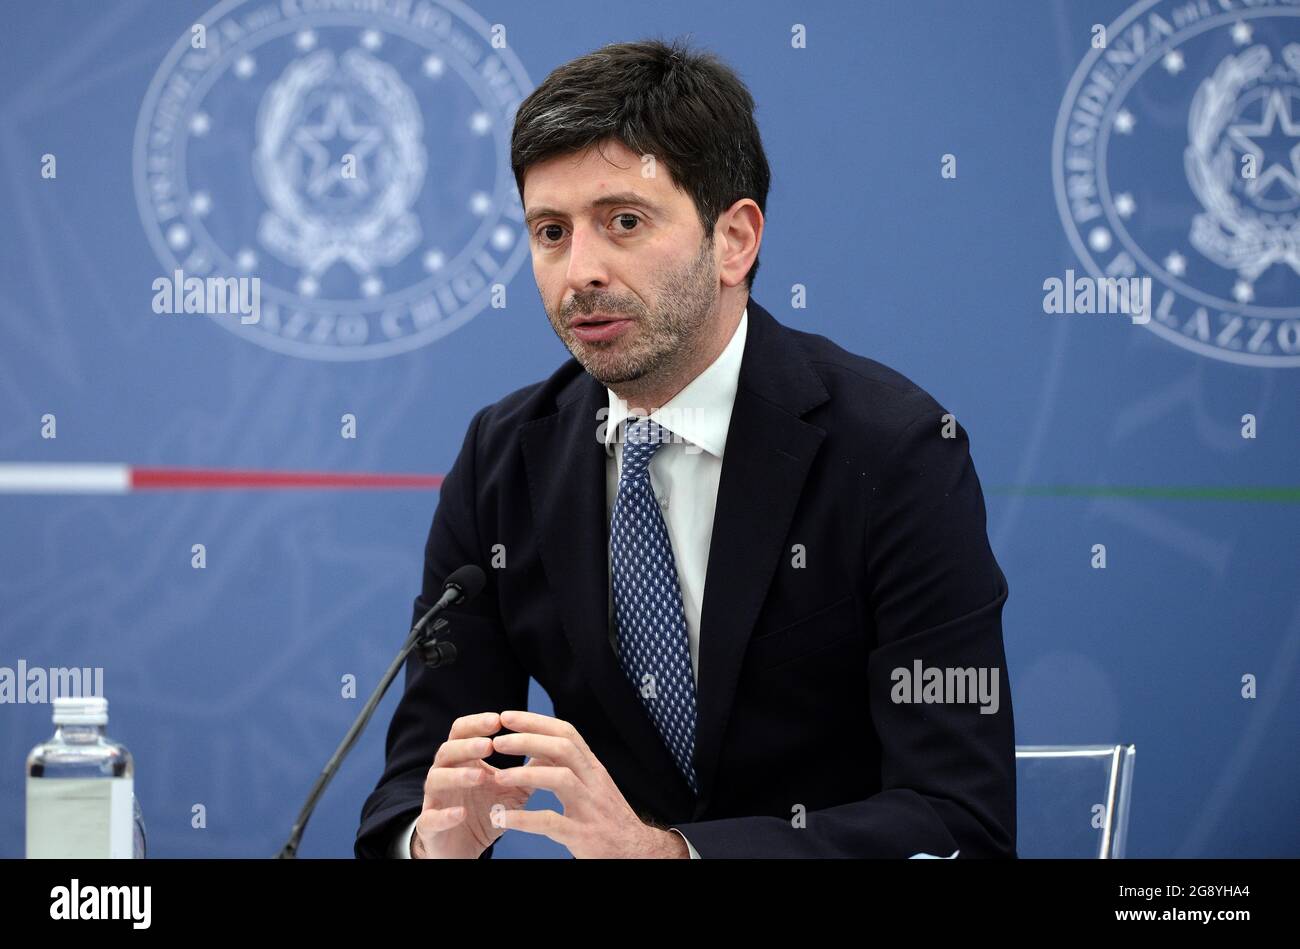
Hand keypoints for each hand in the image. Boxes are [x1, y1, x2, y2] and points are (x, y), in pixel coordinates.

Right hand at [411, 711, 545, 858]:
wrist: (463, 847)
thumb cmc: (485, 810)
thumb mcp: (510, 788)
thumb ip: (528, 769)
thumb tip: (556, 747)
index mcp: (462, 760)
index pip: (463, 732)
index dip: (477, 723)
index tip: (499, 719)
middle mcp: (444, 774)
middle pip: (447, 750)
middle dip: (467, 746)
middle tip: (488, 744)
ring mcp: (434, 799)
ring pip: (436, 779)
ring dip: (457, 776)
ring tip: (480, 776)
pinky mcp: (429, 826)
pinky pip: (430, 818)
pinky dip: (444, 815)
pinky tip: (460, 813)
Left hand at [487, 709, 687, 857]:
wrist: (635, 850)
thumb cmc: (608, 817)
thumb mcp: (593, 784)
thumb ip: (570, 766)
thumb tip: (538, 745)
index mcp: (592, 768)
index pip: (566, 733)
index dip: (535, 722)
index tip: (507, 717)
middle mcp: (594, 781)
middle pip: (562, 748)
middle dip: (527, 741)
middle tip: (497, 742)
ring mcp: (591, 807)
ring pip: (560, 779)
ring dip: (526, 775)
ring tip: (499, 777)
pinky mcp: (584, 835)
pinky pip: (551, 822)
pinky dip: (524, 819)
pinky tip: (502, 817)